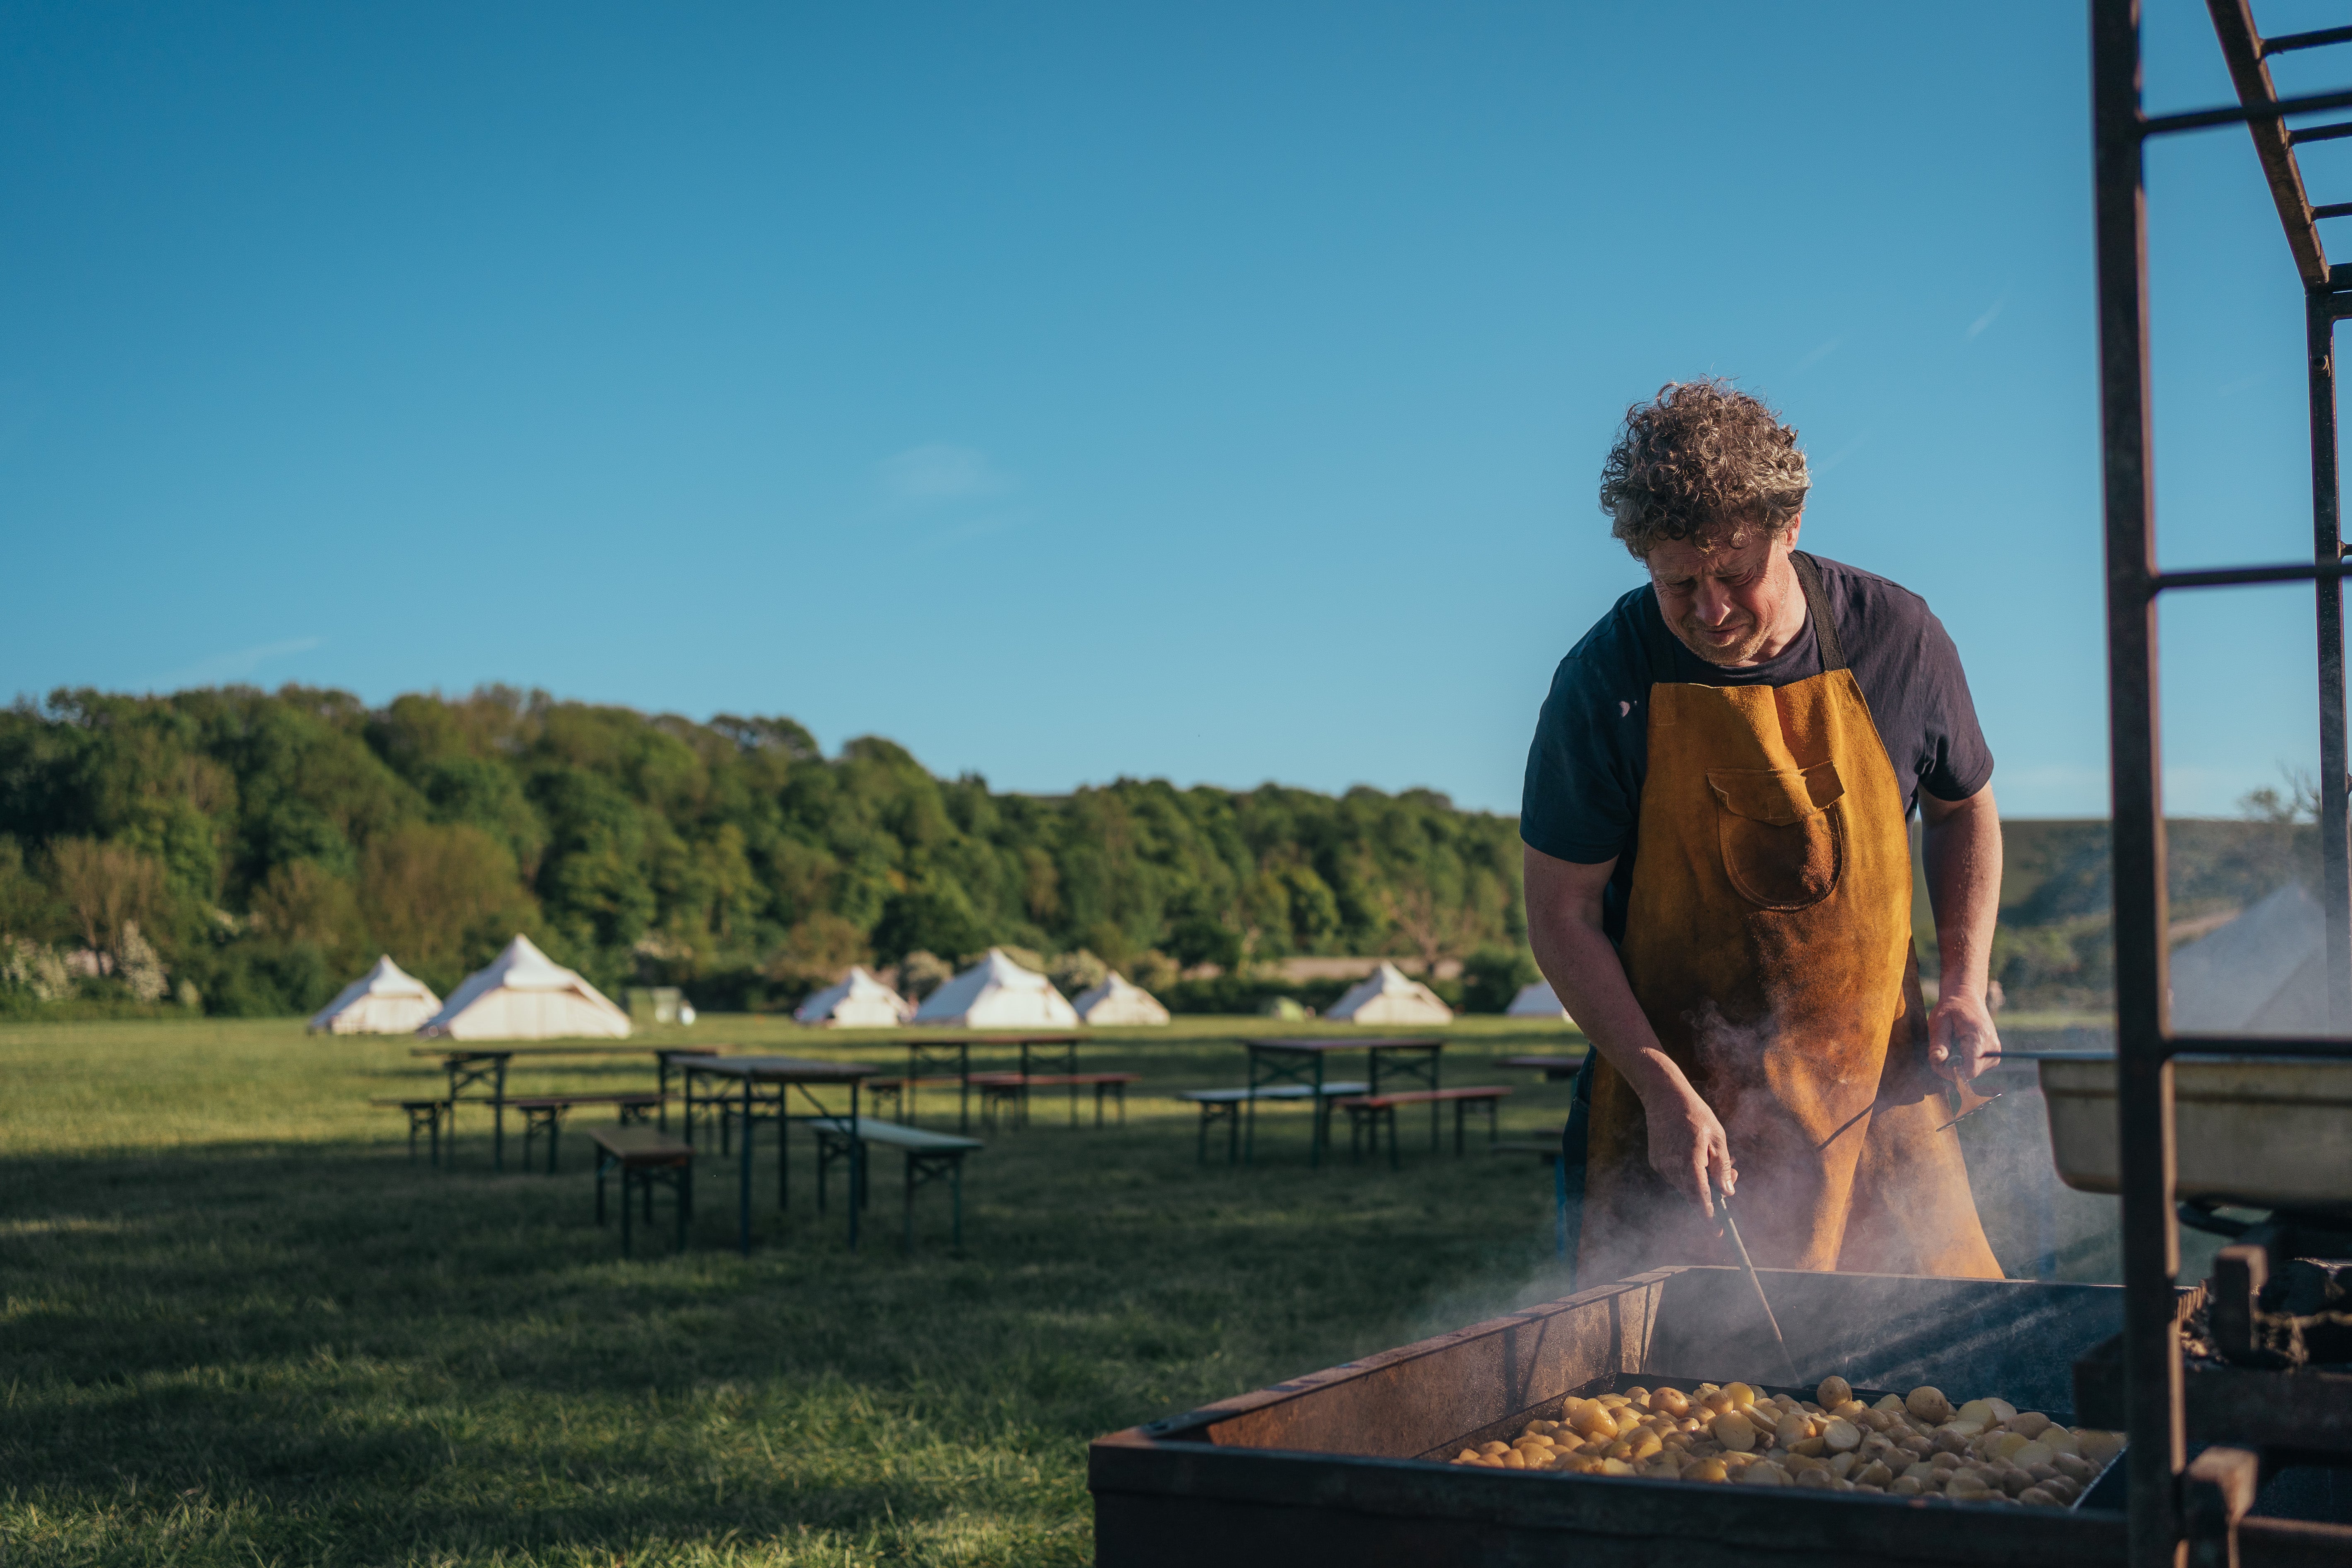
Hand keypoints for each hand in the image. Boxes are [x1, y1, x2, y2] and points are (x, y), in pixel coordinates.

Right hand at [1643, 1084, 1735, 1216]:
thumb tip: (1727, 1193)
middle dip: (1714, 1193)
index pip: (1700, 1197)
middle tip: (1732, 1177)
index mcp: (1690, 1161)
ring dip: (1702, 1182)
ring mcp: (1662, 1166)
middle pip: (1694, 1194)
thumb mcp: (1717, 1138)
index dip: (1710, 1217)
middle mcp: (1672, 1167)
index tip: (1718, 1232)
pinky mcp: (1656, 1162)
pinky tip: (1695, 1153)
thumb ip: (1722, 1168)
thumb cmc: (1695, 1114)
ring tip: (1714, 1157)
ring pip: (1686, 1186)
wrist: (1663, 1096)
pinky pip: (1676, 1176)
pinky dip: (1689, 1173)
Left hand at [1928, 989, 2001, 1084]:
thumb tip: (1938, 1060)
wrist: (1966, 998)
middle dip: (1952, 1066)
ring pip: (1973, 1071)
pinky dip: (1965, 1060)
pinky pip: (1977, 1066)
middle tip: (1940, 1050)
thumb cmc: (1951, 1008)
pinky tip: (1959, 1045)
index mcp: (1980, 1039)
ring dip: (1958, 1063)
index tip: (1937, 1061)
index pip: (1969, 1070)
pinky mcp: (1994, 1054)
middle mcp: (1993, 1048)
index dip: (1950, 1072)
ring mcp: (1996, 1052)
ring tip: (1951, 1043)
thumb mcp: (1939, 1022)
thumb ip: (1938, 1043)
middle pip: (1970, 1072)